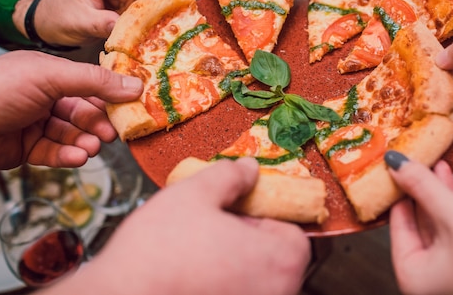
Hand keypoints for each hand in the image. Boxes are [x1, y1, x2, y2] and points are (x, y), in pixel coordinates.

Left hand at [0, 51, 142, 170]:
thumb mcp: (50, 76)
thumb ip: (94, 81)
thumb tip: (134, 85)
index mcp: (50, 74)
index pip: (90, 84)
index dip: (111, 95)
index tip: (133, 105)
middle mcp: (45, 98)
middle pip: (84, 112)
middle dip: (99, 123)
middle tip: (114, 133)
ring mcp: (36, 124)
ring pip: (73, 135)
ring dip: (86, 141)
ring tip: (94, 147)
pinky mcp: (28, 150)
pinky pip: (56, 153)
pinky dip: (69, 155)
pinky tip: (77, 156)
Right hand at [67, 158, 310, 294]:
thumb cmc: (159, 251)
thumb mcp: (195, 194)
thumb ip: (230, 176)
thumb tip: (249, 169)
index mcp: (281, 262)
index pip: (293, 233)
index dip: (265, 217)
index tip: (239, 210)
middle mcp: (276, 294)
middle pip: (275, 259)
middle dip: (248, 239)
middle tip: (214, 227)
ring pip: (253, 278)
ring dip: (233, 260)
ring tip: (197, 248)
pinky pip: (234, 291)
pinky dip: (220, 282)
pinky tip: (190, 272)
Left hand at [387, 152, 452, 294]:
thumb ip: (423, 187)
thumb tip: (395, 163)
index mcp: (415, 276)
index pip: (396, 224)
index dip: (399, 191)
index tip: (399, 165)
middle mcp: (431, 277)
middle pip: (418, 222)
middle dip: (424, 188)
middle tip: (420, 160)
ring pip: (440, 222)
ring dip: (442, 192)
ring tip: (441, 164)